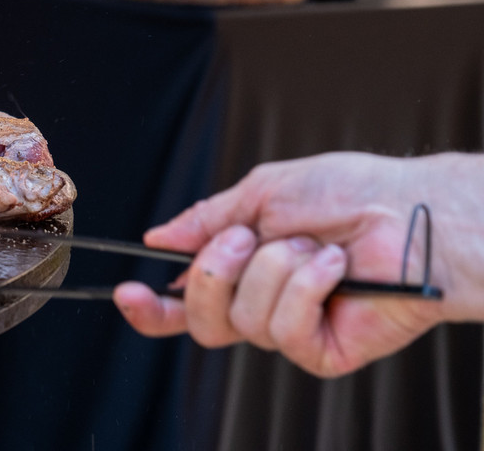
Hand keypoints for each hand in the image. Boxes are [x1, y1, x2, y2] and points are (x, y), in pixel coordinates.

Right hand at [114, 152, 483, 376]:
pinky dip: (305, 288)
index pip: (184, 302)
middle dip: (212, 273)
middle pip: (199, 319)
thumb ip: (206, 218)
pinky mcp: (321, 350)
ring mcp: (291, 328)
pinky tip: (331, 267)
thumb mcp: (262, 191)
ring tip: (312, 246)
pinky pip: (283, 331)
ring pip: (241, 320)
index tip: (128, 292)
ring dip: (274, 269)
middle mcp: (261, 301)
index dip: (151, 307)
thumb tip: (160, 238)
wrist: (411, 212)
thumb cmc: (354, 192)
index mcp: (242, 268)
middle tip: (245, 240)